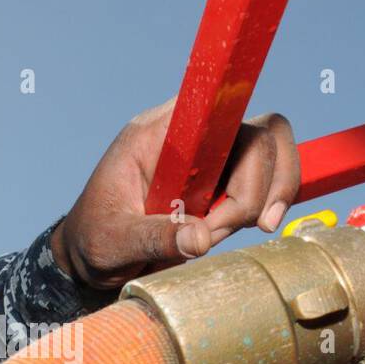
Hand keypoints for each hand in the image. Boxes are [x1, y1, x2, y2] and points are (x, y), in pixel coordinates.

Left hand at [52, 100, 300, 289]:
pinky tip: (223, 232)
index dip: (246, 140)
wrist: (92, 253)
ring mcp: (213, 156)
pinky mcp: (224, 179)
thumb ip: (156, 238)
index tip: (243, 198)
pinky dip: (263, 209)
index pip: (220, 110)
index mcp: (158, 134)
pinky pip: (267, 181)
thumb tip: (200, 239)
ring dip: (260, 204)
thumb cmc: (95, 238)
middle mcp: (193, 135)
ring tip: (215, 236)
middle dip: (253, 194)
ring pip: (272, 157)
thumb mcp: (114, 242)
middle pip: (261, 136)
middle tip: (218, 232)